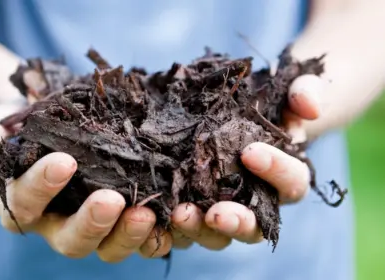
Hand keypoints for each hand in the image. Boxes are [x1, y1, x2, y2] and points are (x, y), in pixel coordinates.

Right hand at [0, 99, 171, 262]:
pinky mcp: (125, 217)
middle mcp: (59, 223)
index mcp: (26, 205)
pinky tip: (173, 217)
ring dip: (129, 234)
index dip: (41, 187)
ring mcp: (95, 224)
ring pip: (111, 246)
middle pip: (73, 241)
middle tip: (110, 200)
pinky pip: (143, 237)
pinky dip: (158, 233)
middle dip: (91, 223)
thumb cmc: (25, 125)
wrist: (57, 122)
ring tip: (147, 213)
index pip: (27, 203)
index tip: (63, 162)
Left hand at [170, 74, 322, 249]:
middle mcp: (258, 201)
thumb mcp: (293, 90)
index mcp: (287, 178)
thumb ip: (305, 93)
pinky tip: (158, 213)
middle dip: (237, 222)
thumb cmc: (273, 103)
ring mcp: (226, 206)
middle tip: (216, 214)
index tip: (250, 152)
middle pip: (254, 225)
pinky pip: (189, 224)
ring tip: (181, 215)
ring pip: (219, 233)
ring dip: (200, 229)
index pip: (292, 183)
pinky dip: (175, 225)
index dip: (276, 171)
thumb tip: (310, 108)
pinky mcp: (197, 205)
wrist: (245, 109)